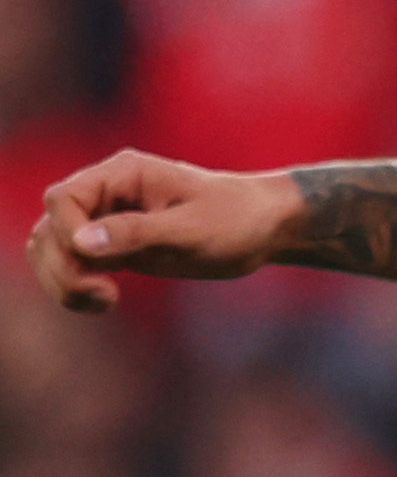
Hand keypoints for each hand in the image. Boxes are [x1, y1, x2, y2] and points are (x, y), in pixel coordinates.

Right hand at [31, 152, 294, 312]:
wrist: (266, 228)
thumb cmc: (238, 219)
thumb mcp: (193, 229)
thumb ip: (138, 233)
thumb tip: (82, 242)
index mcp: (122, 174)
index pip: (62, 199)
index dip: (67, 233)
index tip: (94, 263)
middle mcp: (106, 194)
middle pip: (50, 228)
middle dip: (62, 265)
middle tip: (102, 294)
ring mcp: (106, 221)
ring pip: (53, 250)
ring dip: (64, 280)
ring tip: (104, 301)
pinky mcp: (115, 247)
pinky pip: (74, 266)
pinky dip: (77, 287)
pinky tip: (105, 302)